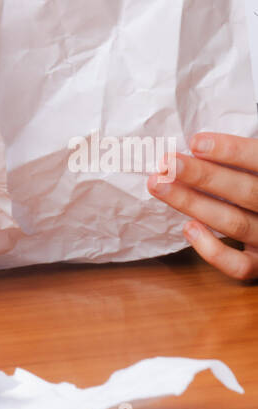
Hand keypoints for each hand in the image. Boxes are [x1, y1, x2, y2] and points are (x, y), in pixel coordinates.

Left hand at [147, 131, 257, 281]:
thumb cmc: (254, 185)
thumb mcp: (252, 171)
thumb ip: (240, 159)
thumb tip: (197, 143)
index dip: (230, 151)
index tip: (195, 142)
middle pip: (243, 192)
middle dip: (202, 176)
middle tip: (166, 163)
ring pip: (234, 223)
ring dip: (193, 204)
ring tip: (159, 186)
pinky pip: (240, 265)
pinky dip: (213, 251)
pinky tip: (188, 229)